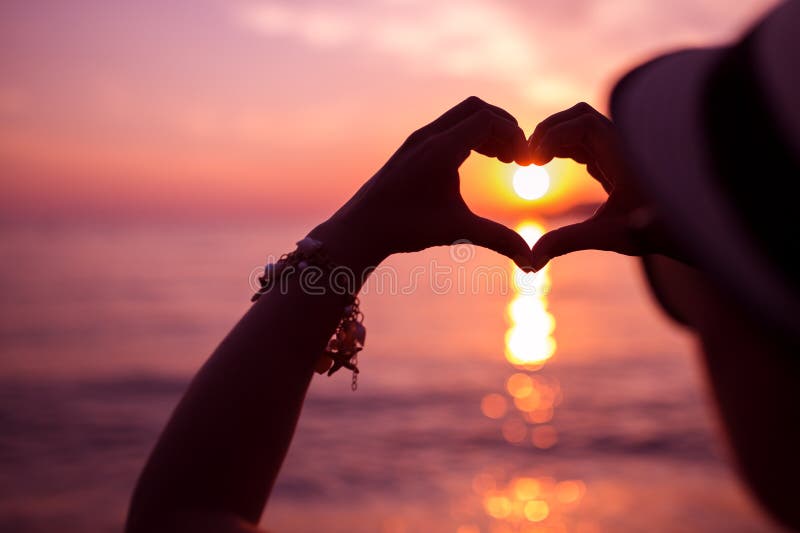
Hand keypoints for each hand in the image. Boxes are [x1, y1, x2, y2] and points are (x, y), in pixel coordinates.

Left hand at [310, 97, 534, 270]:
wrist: (360, 229)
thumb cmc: (405, 229)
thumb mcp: (456, 231)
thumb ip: (498, 239)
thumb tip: (531, 262)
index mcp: (440, 149)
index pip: (487, 119)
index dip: (513, 135)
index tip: (524, 162)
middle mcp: (428, 136)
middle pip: (477, 108)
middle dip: (503, 127)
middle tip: (517, 157)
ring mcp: (418, 138)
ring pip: (462, 115)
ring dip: (486, 130)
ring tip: (503, 160)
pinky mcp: (412, 146)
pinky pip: (448, 126)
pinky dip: (469, 135)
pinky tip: (478, 162)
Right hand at [527, 102, 688, 269]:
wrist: (690, 230)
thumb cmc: (657, 231)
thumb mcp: (609, 236)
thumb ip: (569, 242)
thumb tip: (533, 259)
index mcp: (626, 152)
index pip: (584, 123)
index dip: (553, 136)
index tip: (533, 161)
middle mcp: (623, 144)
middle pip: (579, 117)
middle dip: (549, 131)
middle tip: (528, 158)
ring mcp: (619, 150)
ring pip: (580, 127)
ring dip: (553, 139)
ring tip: (533, 162)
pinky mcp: (615, 160)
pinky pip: (584, 143)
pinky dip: (561, 148)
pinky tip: (545, 165)